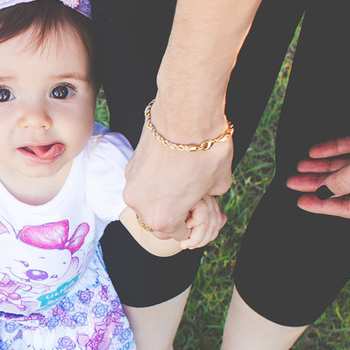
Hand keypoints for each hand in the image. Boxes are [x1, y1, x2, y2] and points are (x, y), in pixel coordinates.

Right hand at [124, 122, 232, 239]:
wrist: (186, 115)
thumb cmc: (206, 153)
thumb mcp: (220, 185)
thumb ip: (208, 198)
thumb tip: (204, 194)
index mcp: (162, 219)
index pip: (179, 234)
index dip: (195, 222)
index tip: (203, 208)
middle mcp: (140, 205)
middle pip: (158, 220)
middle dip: (176, 212)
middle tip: (194, 195)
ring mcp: (131, 184)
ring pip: (148, 200)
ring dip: (163, 195)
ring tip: (183, 178)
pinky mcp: (130, 164)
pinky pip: (143, 181)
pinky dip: (155, 179)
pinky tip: (172, 164)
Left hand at [286, 70, 349, 216]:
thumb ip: (348, 178)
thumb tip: (327, 192)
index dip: (324, 206)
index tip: (300, 202)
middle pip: (346, 186)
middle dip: (318, 184)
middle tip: (291, 182)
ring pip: (348, 166)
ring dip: (323, 166)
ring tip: (299, 166)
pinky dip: (335, 149)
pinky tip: (315, 150)